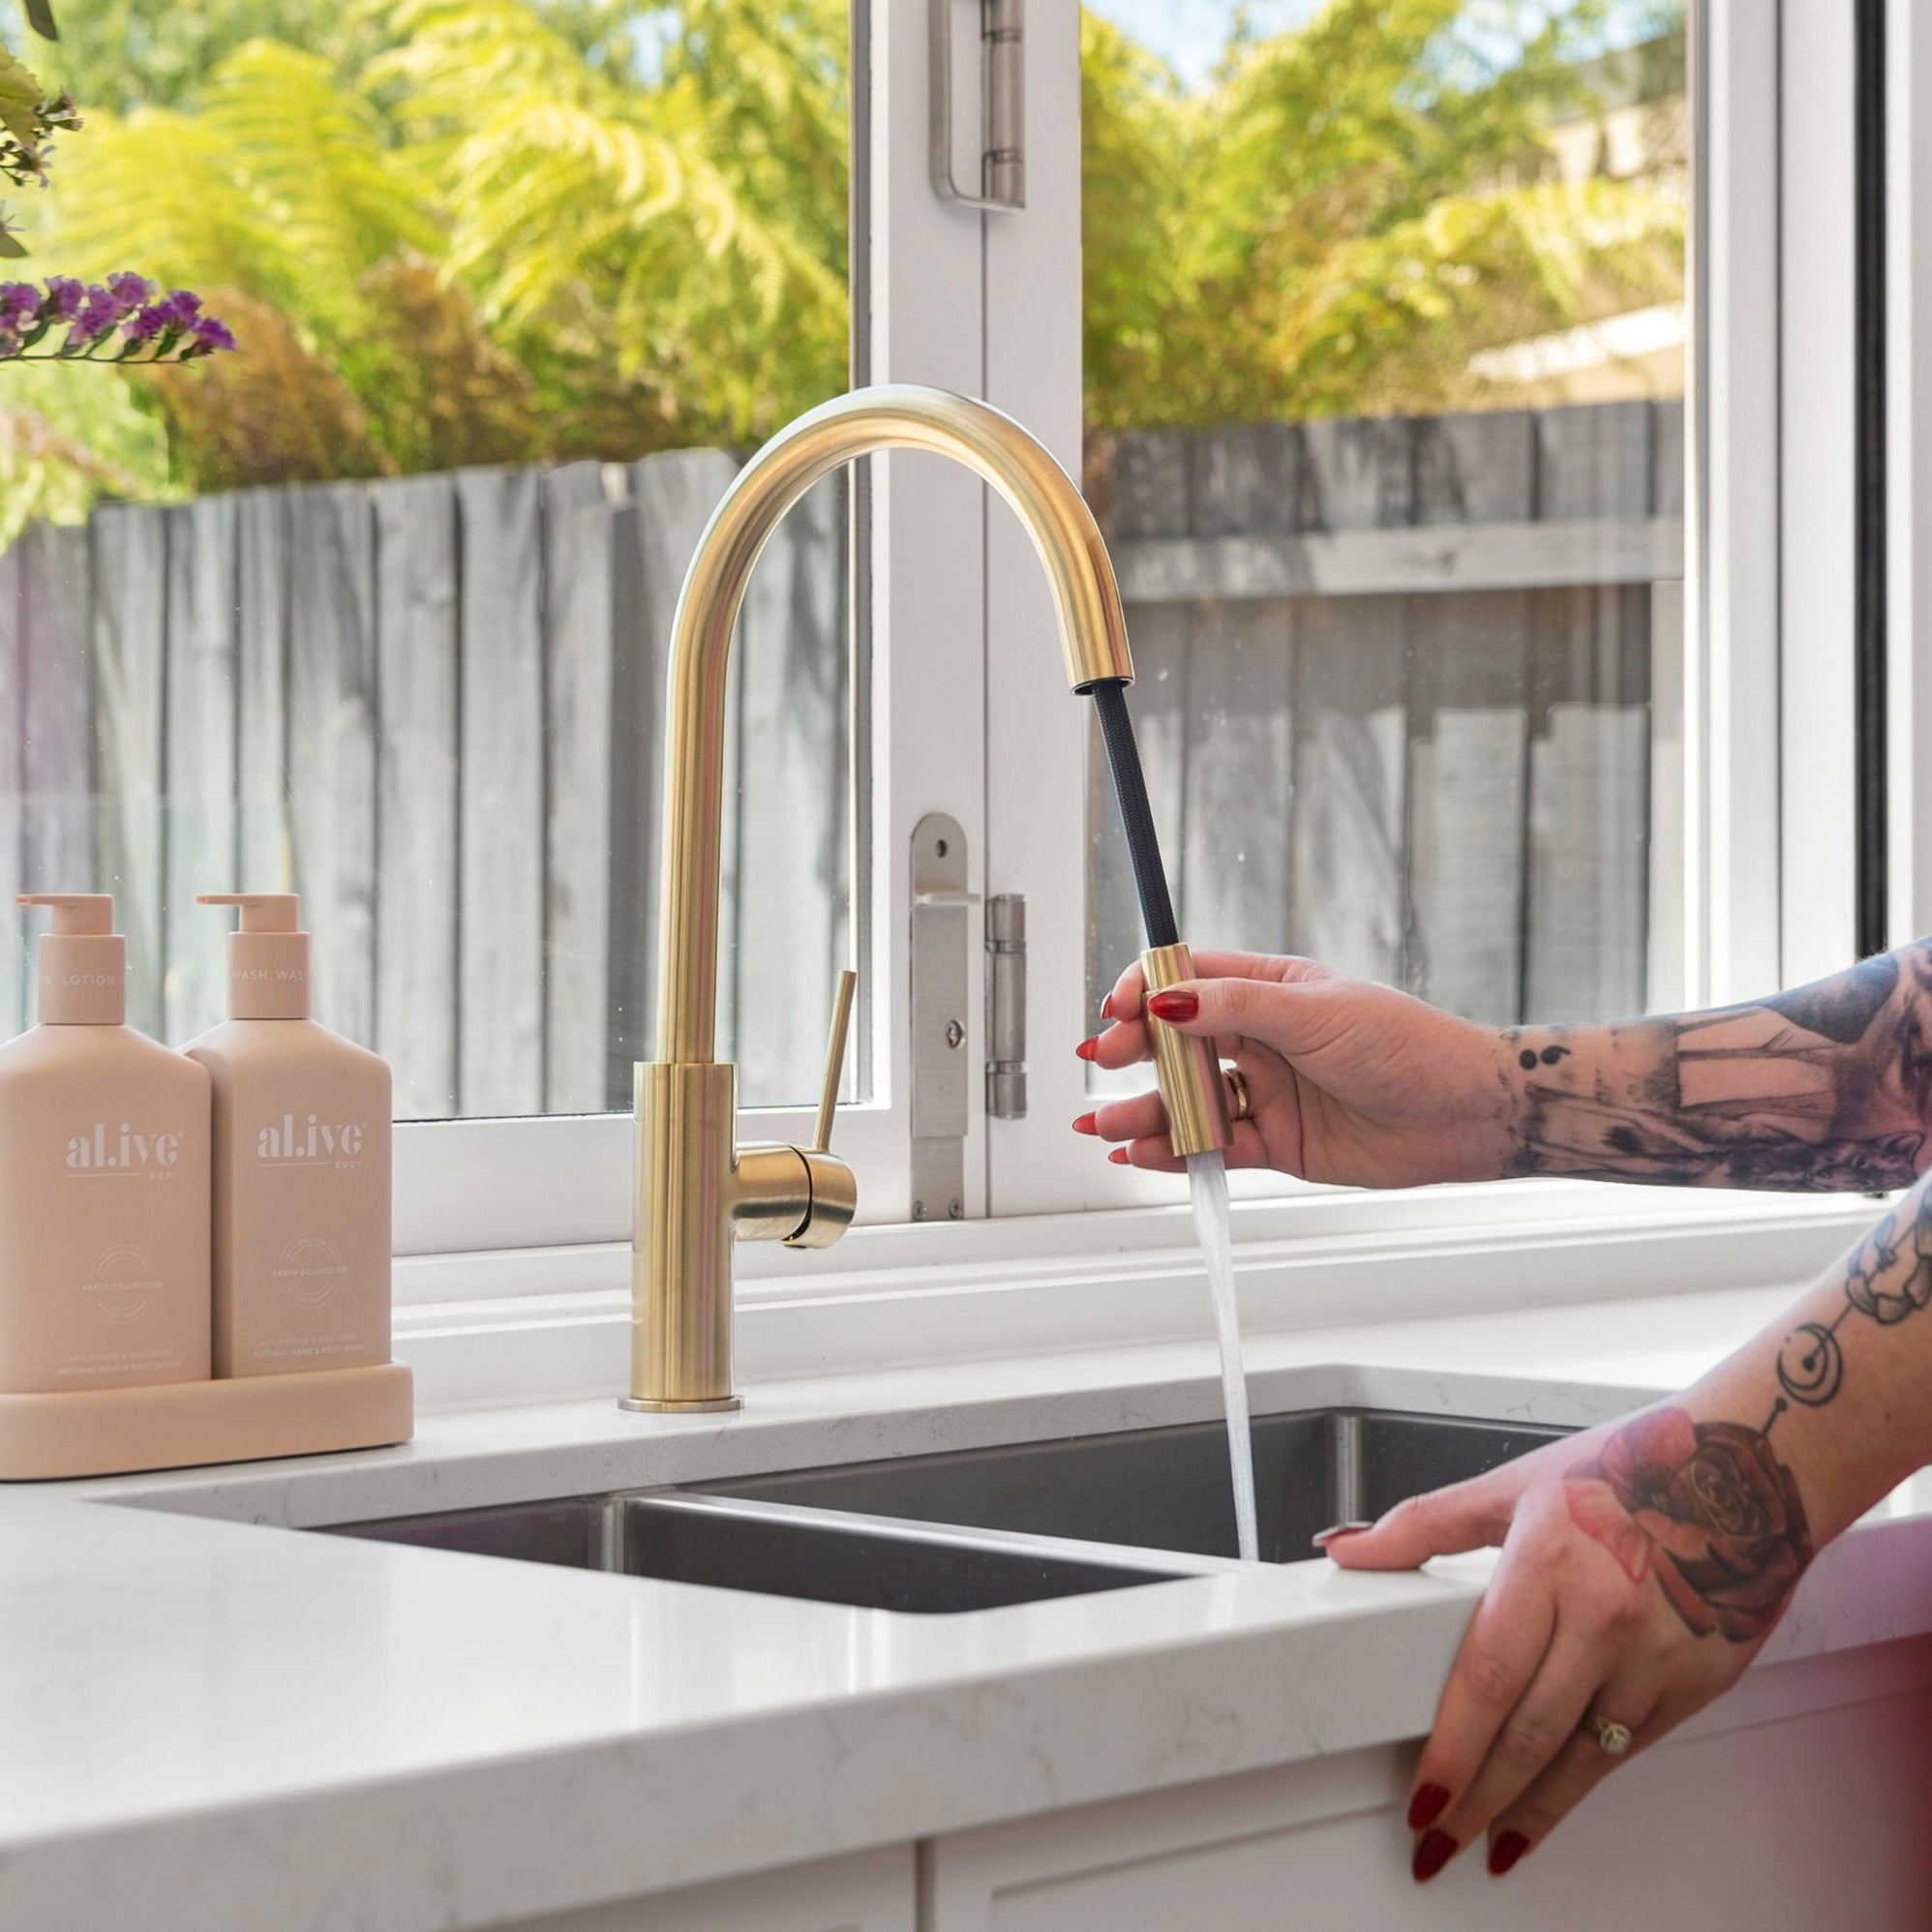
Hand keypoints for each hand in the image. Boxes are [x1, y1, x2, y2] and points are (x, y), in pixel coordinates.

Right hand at [1081, 951, 1511, 1185]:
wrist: (1466, 1114)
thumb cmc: (1407, 1046)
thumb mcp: (1314, 1013)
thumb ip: (1233, 1010)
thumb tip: (1166, 999)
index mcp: (1271, 990)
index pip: (1189, 980)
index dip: (1146, 991)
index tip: (1117, 1009)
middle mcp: (1262, 1039)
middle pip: (1177, 1042)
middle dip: (1134, 1053)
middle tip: (1102, 1063)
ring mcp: (1267, 1092)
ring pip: (1188, 1099)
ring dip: (1144, 1110)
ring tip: (1105, 1125)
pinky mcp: (1277, 1142)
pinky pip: (1213, 1145)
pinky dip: (1174, 1151)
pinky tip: (1143, 1152)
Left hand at [1324, 1404, 1814, 1880]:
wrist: (1742, 1470)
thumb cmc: (1625, 1470)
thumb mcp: (1514, 1485)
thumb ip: (1423, 1525)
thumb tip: (1349, 1546)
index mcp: (1550, 1562)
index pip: (1486, 1676)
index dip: (1452, 1747)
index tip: (1422, 1794)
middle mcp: (1606, 1615)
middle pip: (1529, 1731)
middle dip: (1478, 1798)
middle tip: (1440, 1838)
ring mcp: (1656, 1655)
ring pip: (1582, 1757)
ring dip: (1530, 1810)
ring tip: (1488, 1842)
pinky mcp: (1695, 1682)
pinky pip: (1629, 1749)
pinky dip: (1584, 1784)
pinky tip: (1553, 1806)